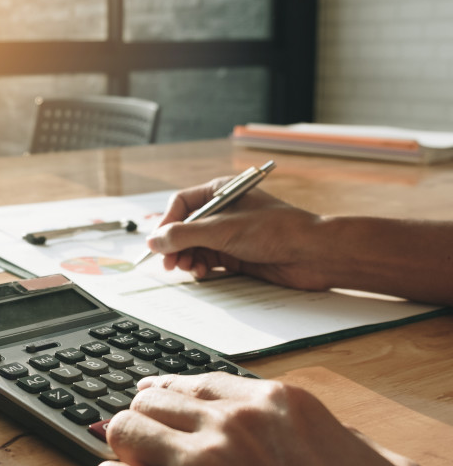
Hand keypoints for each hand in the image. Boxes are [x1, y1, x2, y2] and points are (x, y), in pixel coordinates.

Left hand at [91, 373, 452, 465]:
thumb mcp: (382, 464)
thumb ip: (336, 438)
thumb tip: (323, 438)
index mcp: (278, 404)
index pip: (196, 383)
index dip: (171, 396)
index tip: (156, 403)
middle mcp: (234, 425)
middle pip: (152, 401)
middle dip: (148, 424)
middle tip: (147, 448)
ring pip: (124, 429)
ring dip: (127, 451)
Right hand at [146, 180, 330, 290]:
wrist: (312, 254)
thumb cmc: (276, 230)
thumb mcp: (222, 230)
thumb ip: (183, 235)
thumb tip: (153, 241)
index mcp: (220, 192)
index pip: (181, 204)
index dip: (166, 223)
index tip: (158, 243)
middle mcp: (223, 212)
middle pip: (185, 227)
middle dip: (174, 245)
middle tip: (169, 263)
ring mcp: (230, 234)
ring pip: (194, 246)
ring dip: (186, 258)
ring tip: (188, 268)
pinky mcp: (237, 254)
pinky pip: (208, 260)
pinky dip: (200, 267)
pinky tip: (202, 272)